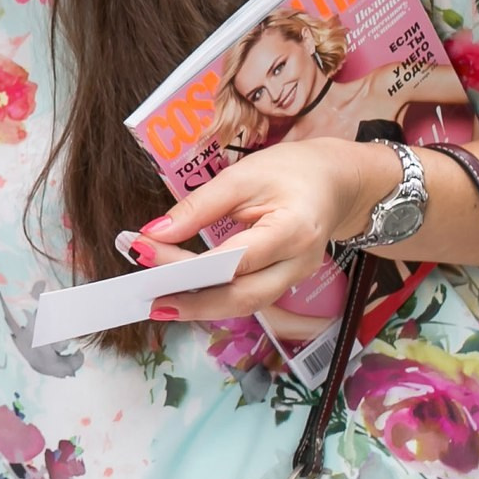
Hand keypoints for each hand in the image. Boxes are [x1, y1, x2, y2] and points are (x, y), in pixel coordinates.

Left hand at [122, 139, 396, 323]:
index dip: (187, 263)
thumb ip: (197, 207)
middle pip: (241, 297)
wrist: (335, 183)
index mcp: (293, 230)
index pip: (234, 258)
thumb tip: (153, 233)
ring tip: (155, 300)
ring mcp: (294, 279)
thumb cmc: (290, 172)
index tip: (143, 251)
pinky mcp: (282, 283)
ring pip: (244, 306)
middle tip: (143, 295)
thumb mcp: (242, 176)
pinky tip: (181, 294)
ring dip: (197, 307)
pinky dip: (212, 299)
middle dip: (189, 300)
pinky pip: (246, 299)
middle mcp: (298, 264)